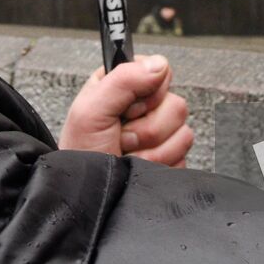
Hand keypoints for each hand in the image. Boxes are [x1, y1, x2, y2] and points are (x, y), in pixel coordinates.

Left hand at [59, 54, 193, 166]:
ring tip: (126, 154)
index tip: (126, 109)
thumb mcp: (91, 111)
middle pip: (174, 103)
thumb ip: (123, 80)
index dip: (145, 93)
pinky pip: (183, 154)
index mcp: (121, 86)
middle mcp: (142, 107)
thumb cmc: (80, 155)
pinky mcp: (171, 157)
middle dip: (145, 128)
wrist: (89, 199)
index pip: (157, 71)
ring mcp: (159, 133)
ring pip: (182, 131)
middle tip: (120, 137)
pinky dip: (160, 164)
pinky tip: (139, 166)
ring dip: (150, 150)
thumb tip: (160, 64)